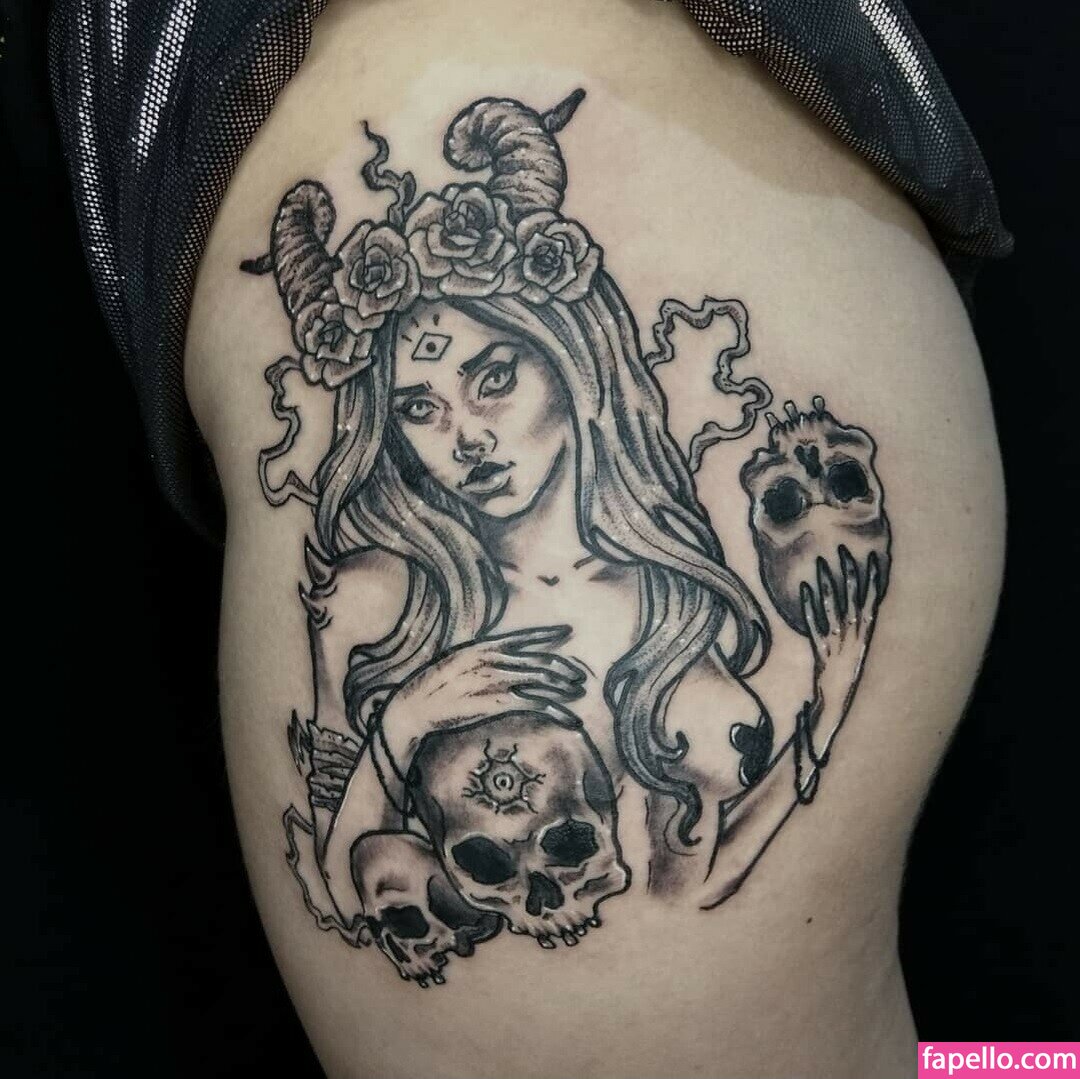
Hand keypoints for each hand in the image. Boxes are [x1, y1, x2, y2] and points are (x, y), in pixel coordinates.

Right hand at [380, 624, 588, 770]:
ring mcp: (498, 679)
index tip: (566, 631)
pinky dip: (558, 711)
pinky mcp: (499, 702)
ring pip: (543, 680)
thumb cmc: (431, 686)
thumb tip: (495, 660)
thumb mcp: (456, 661)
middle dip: (564, 668)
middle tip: (580, 675)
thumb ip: (478, 658)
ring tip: (579, 693)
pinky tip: (570, 718)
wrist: (415, 705)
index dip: (547, 634)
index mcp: (484, 646)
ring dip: (565, 687)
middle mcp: (495, 659)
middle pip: (539, 660)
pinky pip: (537, 704)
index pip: (523, 636)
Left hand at [800, 546, 882, 705]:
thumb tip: (856, 608)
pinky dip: (810, 607)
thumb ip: (856, 629)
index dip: (874, 580)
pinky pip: (815, 625)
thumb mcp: (855, 651)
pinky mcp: (820, 652)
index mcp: (866, 637)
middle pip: (852, 600)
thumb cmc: (844, 676)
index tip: (872, 556)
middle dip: (848, 574)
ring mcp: (837, 644)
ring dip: (826, 584)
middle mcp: (855, 639)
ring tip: (819, 562)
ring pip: (833, 609)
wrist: (835, 708)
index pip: (872, 603)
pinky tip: (804, 589)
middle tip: (841, 549)